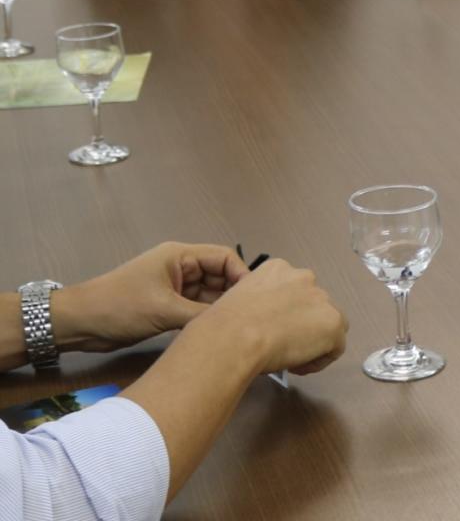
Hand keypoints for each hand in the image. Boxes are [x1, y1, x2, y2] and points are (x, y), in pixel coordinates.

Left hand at [53, 242, 249, 353]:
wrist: (79, 324)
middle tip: (248, 317)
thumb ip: (201, 315)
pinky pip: (195, 308)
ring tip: (237, 327)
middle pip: (219, 276)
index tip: (253, 300)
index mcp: (180, 256)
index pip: (224, 258)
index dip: (241, 275)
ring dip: (219, 309)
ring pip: (208, 294)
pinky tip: (217, 332)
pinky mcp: (166, 305)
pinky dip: (205, 319)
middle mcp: (181, 268)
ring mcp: (174, 287)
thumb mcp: (164, 311)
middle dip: (232, 294)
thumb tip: (233, 324)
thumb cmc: (120, 307)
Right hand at [181, 258, 347, 375]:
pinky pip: (335, 347)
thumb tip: (261, 322)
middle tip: (280, 345)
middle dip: (301, 325)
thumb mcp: (238, 299)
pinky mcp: (334, 323)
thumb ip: (258, 303)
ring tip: (289, 357)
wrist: (234, 336)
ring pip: (327, 324)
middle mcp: (304, 277)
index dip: (285, 314)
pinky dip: (318, 360)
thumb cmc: (224, 324)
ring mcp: (323, 299)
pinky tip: (297, 366)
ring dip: (312, 340)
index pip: (293, 290)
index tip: (271, 330)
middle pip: (313, 305)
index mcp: (278, 268)